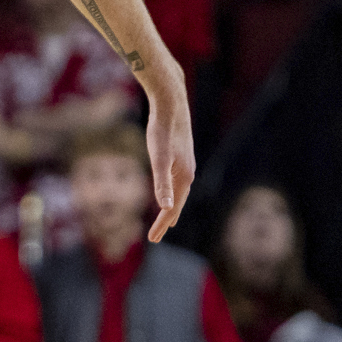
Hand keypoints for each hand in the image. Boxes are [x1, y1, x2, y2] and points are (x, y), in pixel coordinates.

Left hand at [142, 62, 195, 242]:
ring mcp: (186, 163)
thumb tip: (164, 208)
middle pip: (177, 202)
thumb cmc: (162, 129)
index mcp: (184, 177)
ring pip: (179, 192)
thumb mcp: (158, 157)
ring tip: (167, 217)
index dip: (162, 224)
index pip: (172, 208)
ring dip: (172, 206)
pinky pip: (178, 180)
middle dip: (167, 219)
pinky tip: (170, 187)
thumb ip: (161, 183)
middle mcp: (188, 172)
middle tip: (157, 236)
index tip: (153, 239)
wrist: (171, 102)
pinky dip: (173, 191)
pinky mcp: (181, 154)